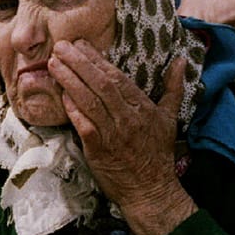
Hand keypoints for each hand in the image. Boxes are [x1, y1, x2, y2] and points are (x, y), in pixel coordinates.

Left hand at [51, 40, 197, 234]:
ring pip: (89, 101)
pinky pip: (83, 124)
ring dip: (69, 80)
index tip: (82, 44)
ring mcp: (112, 134)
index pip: (117, 78)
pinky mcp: (98, 150)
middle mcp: (128, 118)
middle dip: (79, 63)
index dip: (98, 59)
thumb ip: (173, 87)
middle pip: (101, 84)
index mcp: (143, 108)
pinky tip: (61, 94)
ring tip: (53, 63)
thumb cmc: (157, 153)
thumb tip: (181, 61)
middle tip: (62, 46)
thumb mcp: (170, 117)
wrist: (150, 190)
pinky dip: (72, 108)